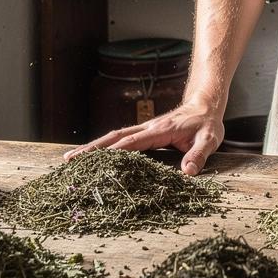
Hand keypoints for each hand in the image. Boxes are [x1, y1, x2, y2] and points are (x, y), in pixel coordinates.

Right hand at [62, 99, 224, 175]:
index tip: (94, 162)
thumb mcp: (209, 139)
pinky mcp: (145, 132)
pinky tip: (94, 156)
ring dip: (93, 147)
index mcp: (160, 130)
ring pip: (114, 137)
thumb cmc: (207, 123)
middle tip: (69, 160)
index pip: (132, 142)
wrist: (206, 104)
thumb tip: (188, 172)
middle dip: (91, 149)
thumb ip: (199, 154)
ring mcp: (145, 129)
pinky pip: (121, 139)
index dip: (113, 152)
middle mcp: (148, 127)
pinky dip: (105, 146)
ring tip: (71, 159)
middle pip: (114, 137)